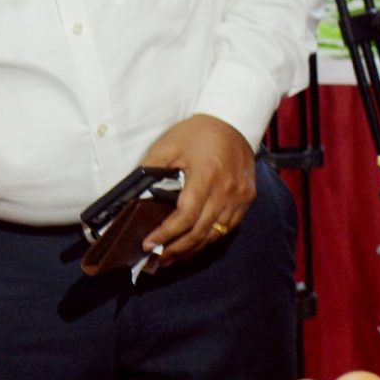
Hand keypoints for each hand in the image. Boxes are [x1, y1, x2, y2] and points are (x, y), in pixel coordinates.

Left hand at [138, 114, 256, 269]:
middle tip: (156, 259)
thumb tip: (133, 197)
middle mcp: (227, 190)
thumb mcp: (168, 145)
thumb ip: (151, 170)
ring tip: (171, 256)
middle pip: (200, 231)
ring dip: (193, 248)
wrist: (233, 120)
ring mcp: (240, 197)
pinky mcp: (246, 198)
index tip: (148, 244)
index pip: (185, 216)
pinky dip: (210, 238)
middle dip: (176, 249)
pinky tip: (194, 244)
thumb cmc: (198, 132)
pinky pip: (228, 227)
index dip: (166, 234)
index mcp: (207, 176)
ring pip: (215, 234)